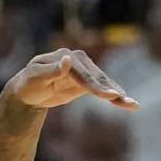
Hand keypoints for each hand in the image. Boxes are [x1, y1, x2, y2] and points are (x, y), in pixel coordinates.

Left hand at [8, 48, 138, 110]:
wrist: (28, 90)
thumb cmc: (29, 83)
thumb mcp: (35, 77)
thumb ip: (51, 70)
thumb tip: (67, 59)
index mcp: (66, 56)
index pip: (83, 74)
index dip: (95, 85)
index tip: (109, 95)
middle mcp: (79, 60)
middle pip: (97, 78)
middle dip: (110, 91)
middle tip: (123, 100)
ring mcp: (85, 70)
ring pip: (104, 83)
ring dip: (118, 94)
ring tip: (132, 105)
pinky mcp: (88, 81)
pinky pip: (103, 89)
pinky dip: (115, 97)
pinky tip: (128, 104)